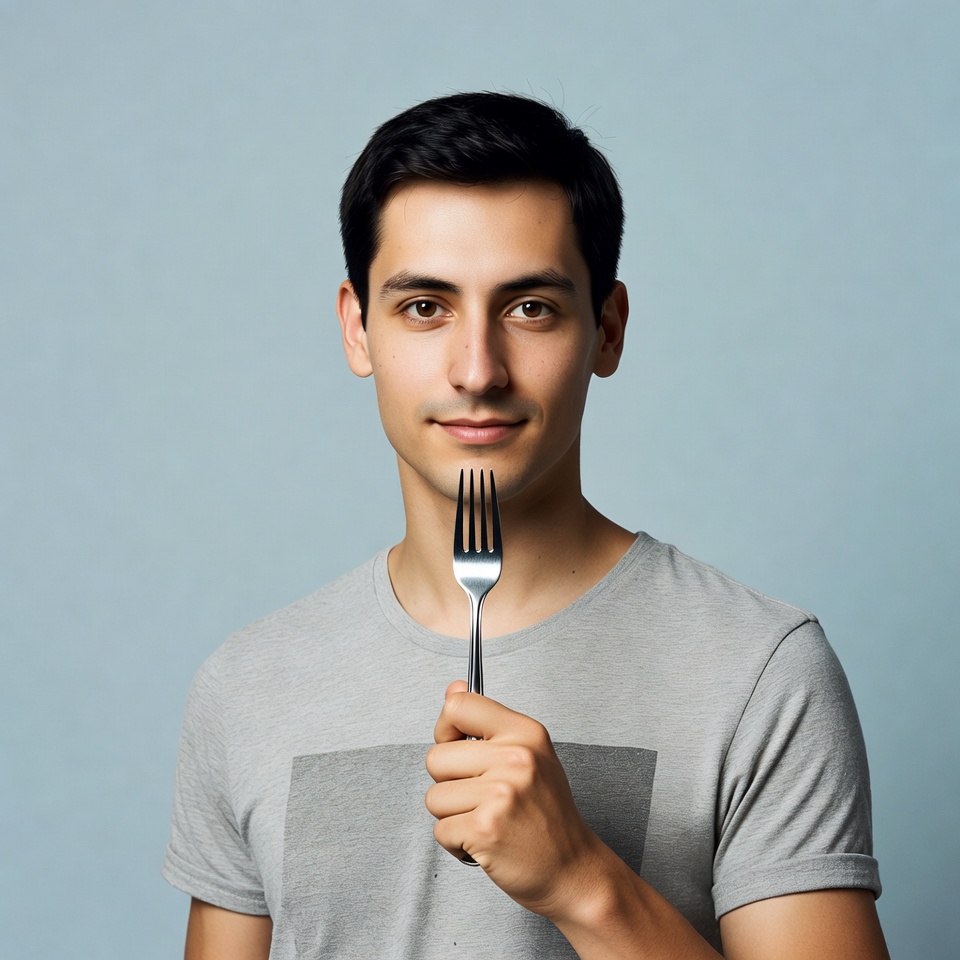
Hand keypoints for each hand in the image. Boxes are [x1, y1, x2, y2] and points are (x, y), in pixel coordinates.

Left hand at [425, 681, 603, 918]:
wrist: (573, 869)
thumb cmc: (547, 814)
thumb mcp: (529, 754)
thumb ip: (486, 721)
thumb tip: (453, 688)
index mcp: (525, 732)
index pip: (459, 705)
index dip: (446, 729)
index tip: (460, 747)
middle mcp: (515, 758)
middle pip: (436, 757)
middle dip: (449, 783)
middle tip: (483, 797)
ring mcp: (500, 794)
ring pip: (434, 797)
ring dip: (452, 816)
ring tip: (486, 819)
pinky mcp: (485, 829)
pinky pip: (439, 830)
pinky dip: (456, 843)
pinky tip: (485, 842)